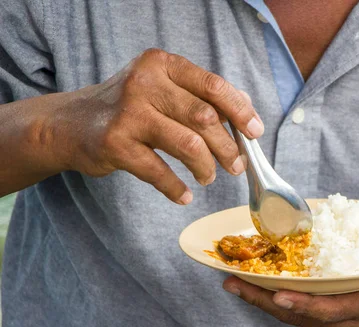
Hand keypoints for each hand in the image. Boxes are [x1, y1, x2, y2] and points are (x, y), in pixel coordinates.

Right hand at [42, 48, 262, 203]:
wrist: (70, 124)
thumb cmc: (128, 108)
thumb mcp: (161, 89)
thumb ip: (199, 95)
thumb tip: (246, 107)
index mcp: (162, 64)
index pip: (213, 86)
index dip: (240, 111)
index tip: (255, 132)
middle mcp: (144, 82)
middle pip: (205, 118)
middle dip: (228, 147)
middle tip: (236, 165)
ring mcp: (128, 112)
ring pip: (189, 144)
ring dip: (206, 167)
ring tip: (208, 176)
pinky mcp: (115, 143)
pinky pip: (159, 172)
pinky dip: (176, 188)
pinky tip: (184, 196)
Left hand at [223, 257, 358, 326]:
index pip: (334, 311)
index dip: (306, 306)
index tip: (279, 296)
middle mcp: (347, 324)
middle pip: (301, 317)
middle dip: (266, 301)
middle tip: (234, 282)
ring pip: (291, 318)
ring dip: (261, 301)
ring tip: (232, 282)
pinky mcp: (326, 324)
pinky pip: (293, 315)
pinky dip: (270, 302)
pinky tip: (250, 286)